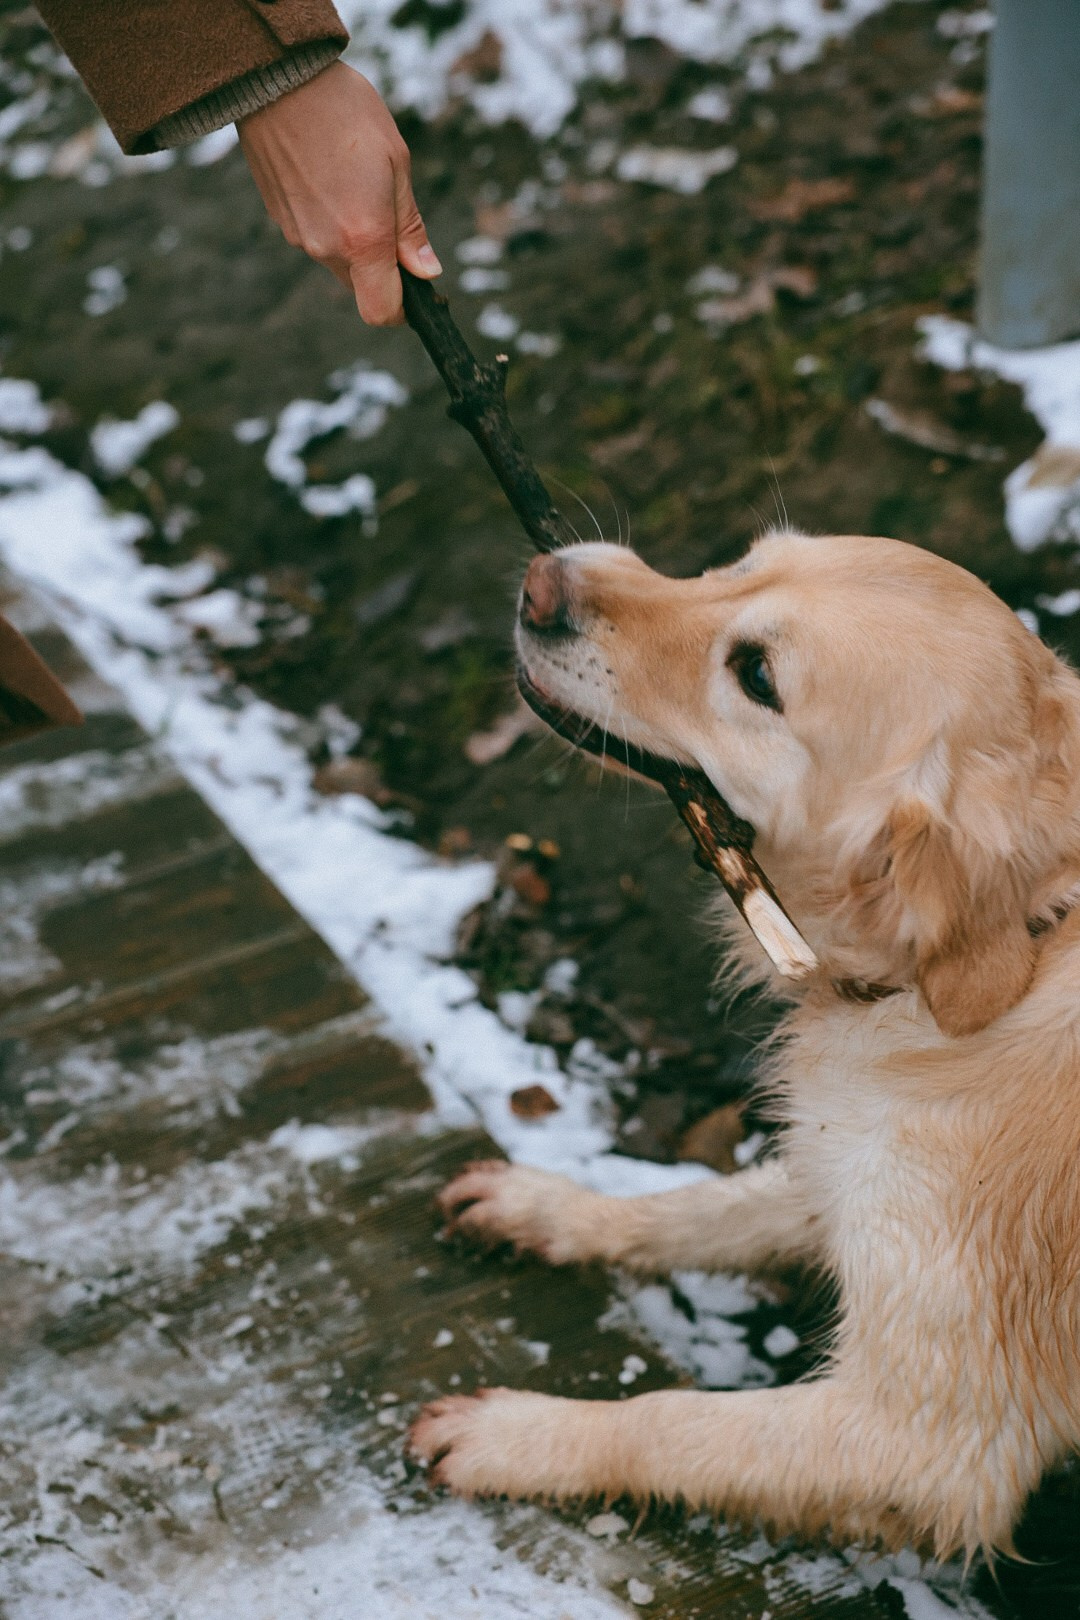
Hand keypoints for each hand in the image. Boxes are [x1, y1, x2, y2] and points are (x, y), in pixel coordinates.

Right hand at [238, 61, 440, 325]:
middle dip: (380, 265)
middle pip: (361, 287)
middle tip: (386, 209)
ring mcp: (299, 237)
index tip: (413, 284)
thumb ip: (410, 227)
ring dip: (353, 240)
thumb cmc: (345, 112)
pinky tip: (328, 177)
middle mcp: (327, 248)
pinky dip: (328, 221)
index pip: (382, 312)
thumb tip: (426, 271)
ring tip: (353, 182)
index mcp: (363, 239)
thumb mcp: (396, 163)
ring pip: (338, 262)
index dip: (402, 308)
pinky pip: (315, 238)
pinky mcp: (280, 220)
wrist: (277, 78)